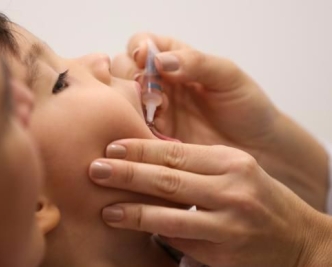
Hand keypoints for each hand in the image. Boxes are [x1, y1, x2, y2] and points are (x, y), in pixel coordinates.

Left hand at [89, 139, 331, 266]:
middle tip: (95, 169)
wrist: (298, 239)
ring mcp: (227, 224)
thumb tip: (149, 156)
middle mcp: (230, 190)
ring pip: (170, 215)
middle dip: (128, 174)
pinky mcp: (222, 253)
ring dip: (133, 211)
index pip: (177, 151)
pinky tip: (134, 229)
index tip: (112, 146)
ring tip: (106, 209)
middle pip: (168, 179)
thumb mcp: (235, 168)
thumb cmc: (260, 198)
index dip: (141, 149)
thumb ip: (198, 162)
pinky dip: (154, 235)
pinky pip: (180, 241)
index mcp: (231, 162)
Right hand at [112, 33, 327, 209]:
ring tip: (146, 112)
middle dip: (125, 75)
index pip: (142, 44)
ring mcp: (155, 111)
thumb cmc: (248, 107)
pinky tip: (141, 131)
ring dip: (124, 103)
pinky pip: (131, 129)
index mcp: (177, 61)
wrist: (259, 149)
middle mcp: (160, 84)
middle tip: (143, 90)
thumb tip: (162, 61)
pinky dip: (129, 128)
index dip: (137, 48)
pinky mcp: (154, 137)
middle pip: (123, 69)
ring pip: (121, 99)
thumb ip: (197, 63)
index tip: (144, 59)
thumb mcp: (228, 77)